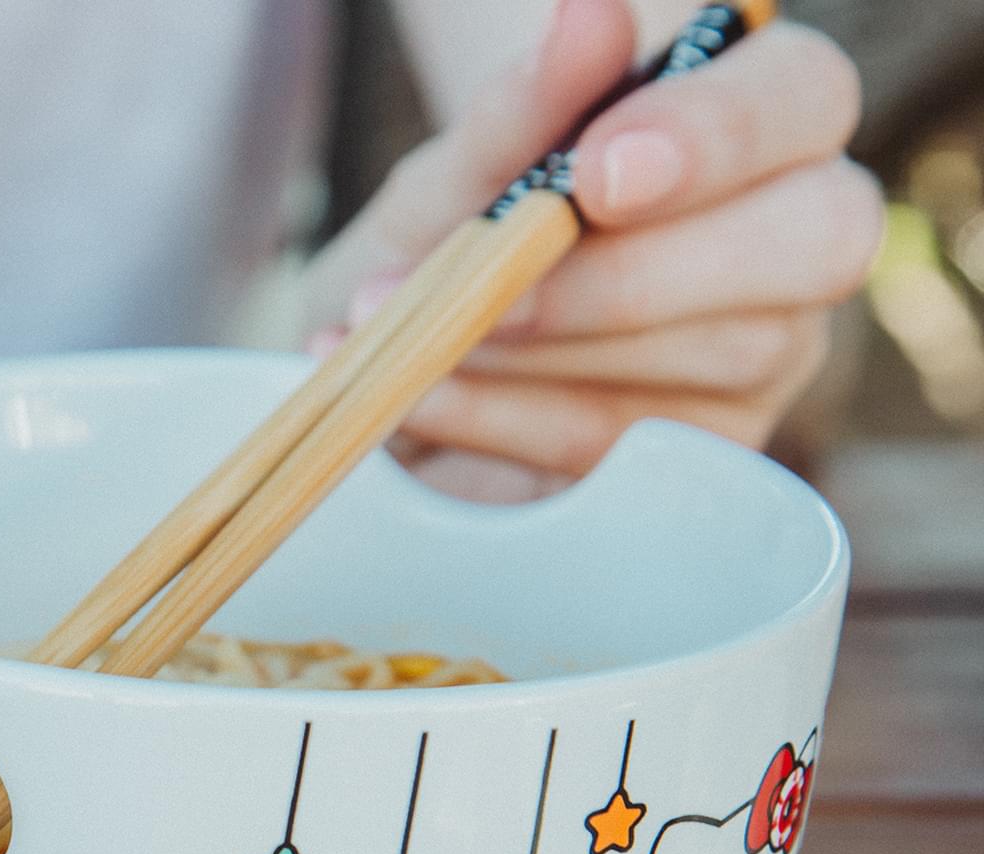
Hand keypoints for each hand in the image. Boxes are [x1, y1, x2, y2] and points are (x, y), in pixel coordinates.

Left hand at [304, 0, 883, 500]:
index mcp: (758, 128)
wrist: (386, 360)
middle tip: (501, 281)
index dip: (717, 134)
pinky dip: (500, 419)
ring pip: (714, 356)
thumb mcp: (458, 175)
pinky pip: (623, 446)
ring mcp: (762, 360)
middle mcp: (793, 242)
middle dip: (638, 271)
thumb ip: (524, 108)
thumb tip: (589, 17)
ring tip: (414, 330)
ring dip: (543, 350)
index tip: (594, 170)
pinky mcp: (697, 463)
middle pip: (813, 241)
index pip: (805, 97)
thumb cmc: (451, 242)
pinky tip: (416, 398)